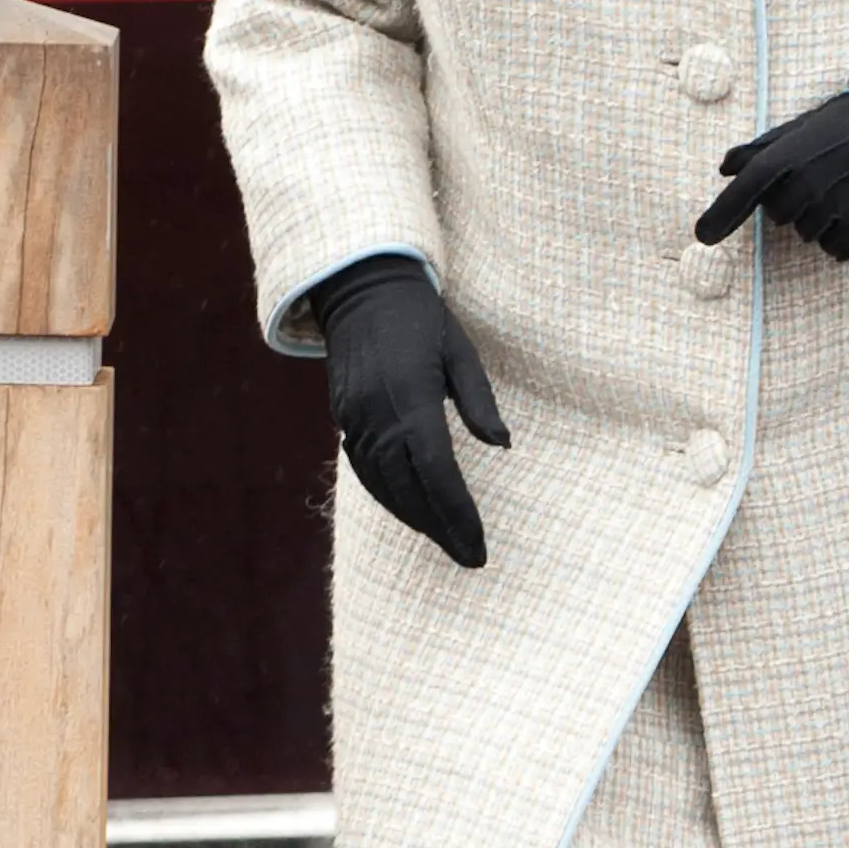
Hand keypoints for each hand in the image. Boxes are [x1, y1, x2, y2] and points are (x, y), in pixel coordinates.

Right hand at [307, 255, 508, 568]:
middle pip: (410, 490)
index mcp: (412, 400)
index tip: (479, 545)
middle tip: (472, 558)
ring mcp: (356, 420)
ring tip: (449, 542)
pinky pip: (366, 471)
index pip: (437, 473)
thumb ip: (479, 400)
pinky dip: (391, 497)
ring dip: (417, 519)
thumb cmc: (423, 319)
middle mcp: (378, 417)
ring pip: (385, 486)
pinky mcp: (345, 419)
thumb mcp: (460, 351)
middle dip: (442, 528)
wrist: (362, 289)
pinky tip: (414, 512)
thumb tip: (503, 445)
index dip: (458, 514)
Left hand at [694, 74, 848, 260]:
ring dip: (822, 225)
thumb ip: (774, 142)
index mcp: (815, 132)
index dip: (725, 208)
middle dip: (793, 209)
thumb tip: (725, 164)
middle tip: (826, 187)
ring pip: (810, 234)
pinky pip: (840, 249)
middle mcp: (835, 159)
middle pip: (781, 213)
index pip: (757, 174)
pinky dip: (845, 243)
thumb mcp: (828, 119)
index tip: (702, 236)